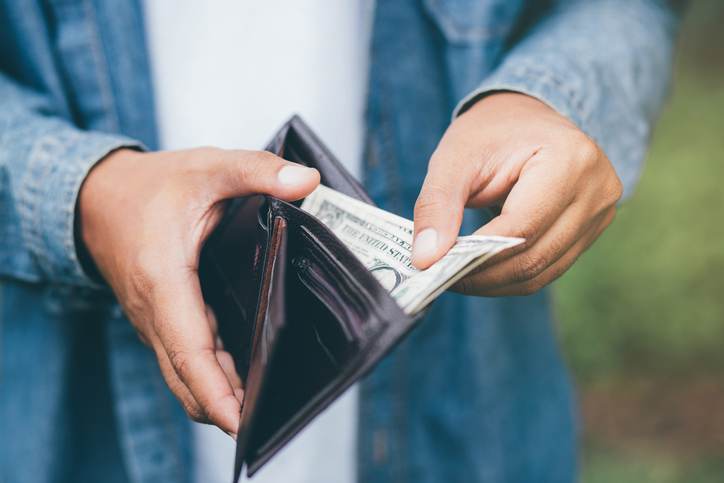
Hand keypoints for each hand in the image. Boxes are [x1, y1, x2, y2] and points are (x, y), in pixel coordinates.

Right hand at [78, 147, 319, 434]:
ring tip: (267, 405)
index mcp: (163, 279)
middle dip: (224, 405)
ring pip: (185, 374)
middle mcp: (154, 312)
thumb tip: (307, 181)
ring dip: (219, 394)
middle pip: (187, 377)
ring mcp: (155, 322)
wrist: (98, 197)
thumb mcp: (207, 168)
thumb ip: (257, 170)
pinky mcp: (161, 322)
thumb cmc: (151, 186)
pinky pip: (184, 360)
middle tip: (273, 419)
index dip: (214, 390)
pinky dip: (210, 376)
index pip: (188, 349)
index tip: (240, 422)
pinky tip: (244, 377)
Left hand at [411, 92, 622, 295]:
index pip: (521, 227)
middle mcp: (597, 190)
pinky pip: (549, 268)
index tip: (434, 268)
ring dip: (495, 282)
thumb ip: (437, 206)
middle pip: (534, 257)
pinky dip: (511, 276)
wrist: (525, 117)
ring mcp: (600, 214)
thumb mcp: (454, 158)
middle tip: (440, 278)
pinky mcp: (592, 231)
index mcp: (569, 160)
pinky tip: (481, 271)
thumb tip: (426, 260)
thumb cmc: (490, 133)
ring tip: (456, 277)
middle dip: (482, 276)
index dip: (476, 256)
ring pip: (542, 272)